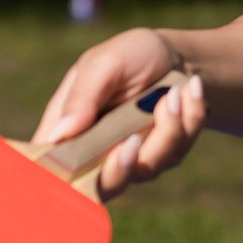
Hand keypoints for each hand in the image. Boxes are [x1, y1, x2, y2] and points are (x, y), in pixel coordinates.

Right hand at [31, 27, 208, 200]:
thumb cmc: (131, 55)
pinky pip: (177, 152)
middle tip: (133, 141)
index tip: (82, 169)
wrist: (178, 56)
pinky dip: (189, 119)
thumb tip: (59, 134)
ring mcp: (131, 158)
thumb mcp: (105, 64)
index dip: (61, 180)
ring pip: (146, 168)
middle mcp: (96, 151)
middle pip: (99, 187)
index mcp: (68, 129)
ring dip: (167, 128)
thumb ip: (83, 97)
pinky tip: (190, 91)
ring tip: (174, 93)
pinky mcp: (163, 156)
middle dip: (120, 169)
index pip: (52, 167)